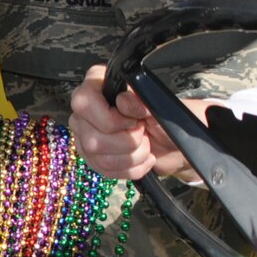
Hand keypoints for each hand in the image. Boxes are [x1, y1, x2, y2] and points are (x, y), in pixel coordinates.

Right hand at [69, 64, 195, 180]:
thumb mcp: (158, 106)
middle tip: (143, 133)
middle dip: (127, 142)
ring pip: (98, 156)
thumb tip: (124, 102)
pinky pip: (103, 170)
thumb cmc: (164, 119)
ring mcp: (85, 134)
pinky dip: (130, 169)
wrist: (172, 143)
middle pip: (92, 137)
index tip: (134, 121)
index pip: (84, 103)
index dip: (110, 119)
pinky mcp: (92, 156)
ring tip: (145, 147)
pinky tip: (141, 159)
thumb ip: (141, 101)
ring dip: (132, 157)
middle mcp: (84, 110)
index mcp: (97, 86)